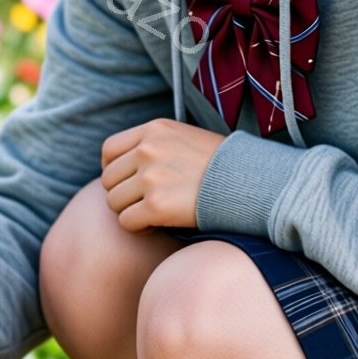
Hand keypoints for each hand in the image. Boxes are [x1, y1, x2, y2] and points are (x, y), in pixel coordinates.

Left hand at [101, 118, 226, 231]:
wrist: (249, 183)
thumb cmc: (219, 166)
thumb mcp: (184, 139)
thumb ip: (154, 146)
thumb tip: (125, 166)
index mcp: (153, 130)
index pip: (109, 150)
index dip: (112, 169)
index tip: (127, 182)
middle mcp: (148, 150)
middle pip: (108, 179)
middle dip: (123, 194)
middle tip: (145, 202)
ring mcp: (150, 178)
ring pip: (114, 203)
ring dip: (130, 211)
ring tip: (154, 213)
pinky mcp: (156, 206)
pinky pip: (127, 222)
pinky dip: (139, 228)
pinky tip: (157, 224)